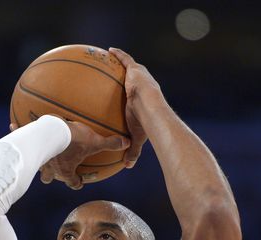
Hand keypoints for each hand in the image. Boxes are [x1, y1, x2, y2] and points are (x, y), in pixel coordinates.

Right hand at [10, 119, 129, 189]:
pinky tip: (13, 124)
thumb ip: (110, 143)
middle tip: (54, 170)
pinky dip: (17, 132)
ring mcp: (37, 159)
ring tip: (34, 153)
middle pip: (48, 178)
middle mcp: (50, 168)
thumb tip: (127, 143)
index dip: (77, 183)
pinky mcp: (27, 146)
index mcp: (66, 171)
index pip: (73, 183)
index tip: (80, 181)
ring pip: (33, 163)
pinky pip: (21, 139)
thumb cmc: (73, 140)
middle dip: (50, 176)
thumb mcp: (94, 141)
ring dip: (34, 159)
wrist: (50, 132)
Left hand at [109, 48, 164, 168]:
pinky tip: (109, 50)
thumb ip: (132, 150)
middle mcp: (144, 86)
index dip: (134, 93)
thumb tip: (127, 166)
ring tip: (110, 57)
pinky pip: (125, 59)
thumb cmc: (146, 125)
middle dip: (128, 75)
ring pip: (129, 67)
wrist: (151, 111)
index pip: (139, 96)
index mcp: (145, 100)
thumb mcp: (137, 138)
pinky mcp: (135, 70)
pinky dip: (118, 55)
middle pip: (134, 79)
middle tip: (119, 75)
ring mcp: (140, 77)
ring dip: (122, 62)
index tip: (129, 93)